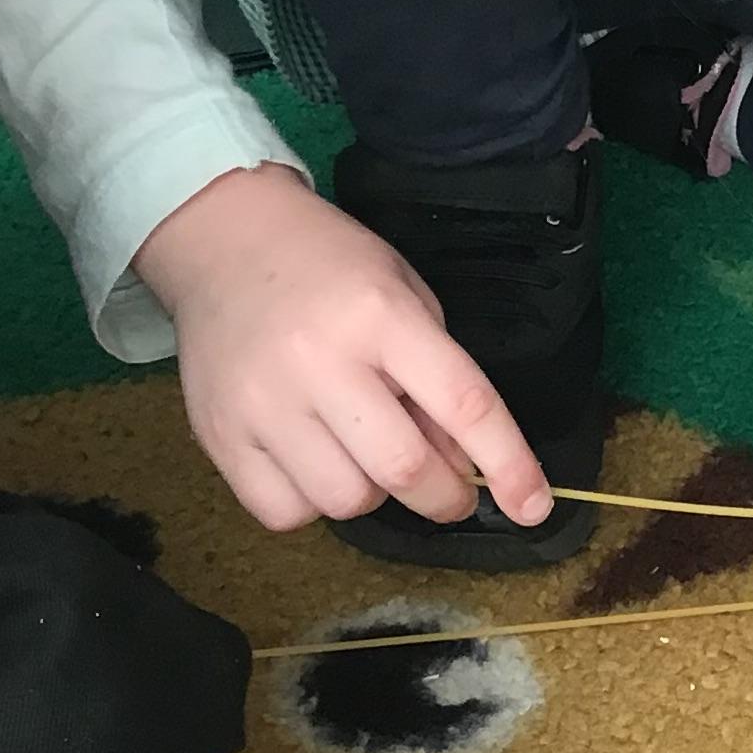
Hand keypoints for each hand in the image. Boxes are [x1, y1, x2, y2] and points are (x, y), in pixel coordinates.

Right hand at [135, 166, 551, 537]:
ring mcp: (263, 403)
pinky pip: (285, 511)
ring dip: (373, 495)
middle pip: (403, 470)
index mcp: (381, 316)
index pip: (464, 404)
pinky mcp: (219, 435)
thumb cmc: (330, 268)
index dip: (509, 464)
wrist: (223, 240)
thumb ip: (439, 379)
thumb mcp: (404, 297)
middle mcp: (320, 361)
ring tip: (363, 453)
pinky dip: (311, 504)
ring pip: (345, 501)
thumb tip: (465, 465)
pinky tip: (312, 461)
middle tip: (450, 491)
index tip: (534, 507)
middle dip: (444, 497)